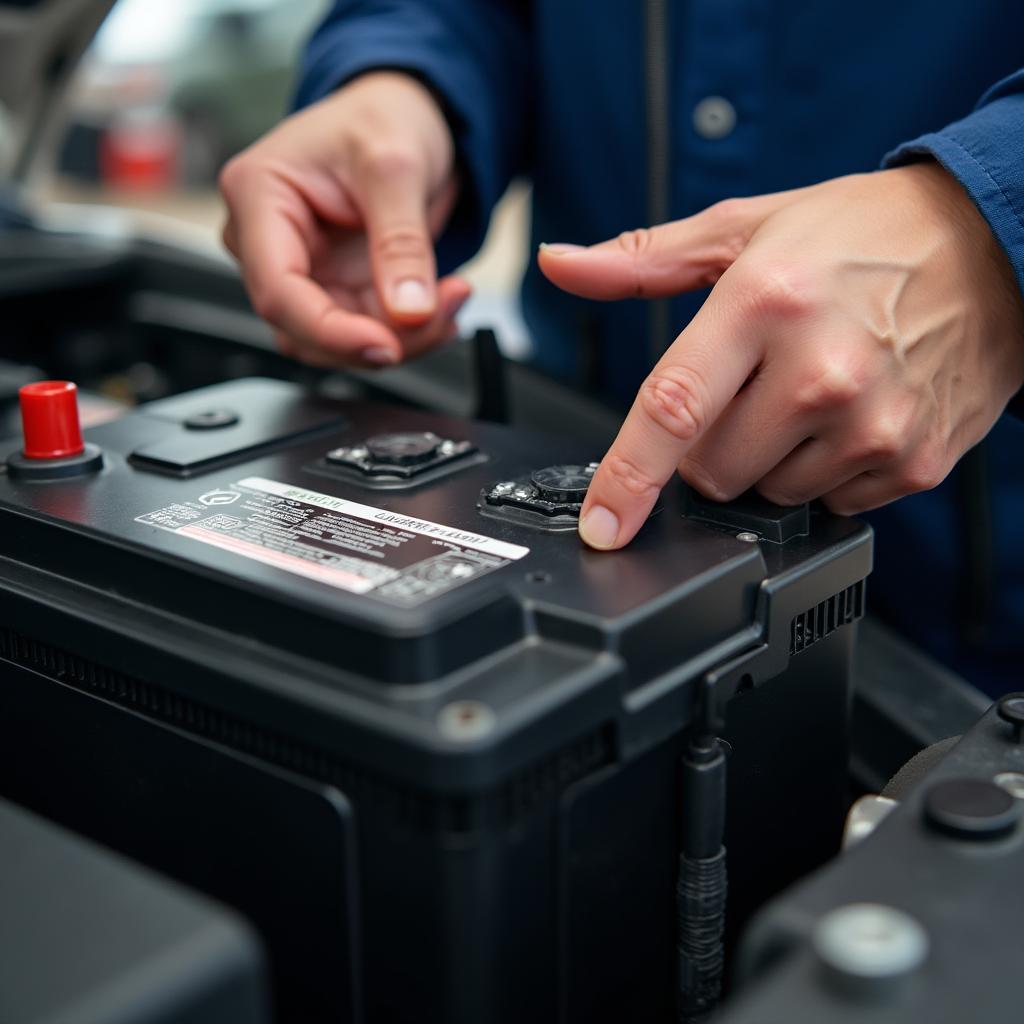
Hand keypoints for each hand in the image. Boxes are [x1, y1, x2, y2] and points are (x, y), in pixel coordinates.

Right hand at [220, 71, 470, 367]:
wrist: (401, 117)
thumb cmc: (381, 118)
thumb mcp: (397, 166)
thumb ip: (401, 243)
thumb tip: (409, 312)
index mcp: (258, 195)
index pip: (278, 291)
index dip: (330, 332)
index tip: (387, 345)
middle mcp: (267, 242)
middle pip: (305, 329)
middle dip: (379, 335)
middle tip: (443, 312)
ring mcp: (300, 271)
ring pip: (336, 343)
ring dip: (401, 339)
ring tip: (451, 297)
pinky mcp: (332, 290)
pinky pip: (364, 333)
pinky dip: (409, 332)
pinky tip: (442, 305)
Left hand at [539, 164, 1023, 549]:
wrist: (996, 245)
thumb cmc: (865, 235)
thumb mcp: (747, 228)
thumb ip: (643, 259)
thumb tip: (560, 263)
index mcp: (766, 302)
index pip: (672, 409)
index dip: (627, 478)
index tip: (602, 526)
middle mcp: (821, 370)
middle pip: (713, 471)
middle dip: (713, 444)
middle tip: (755, 387)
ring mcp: (873, 423)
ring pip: (769, 494)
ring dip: (773, 458)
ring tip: (813, 393)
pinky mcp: (913, 461)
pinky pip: (831, 504)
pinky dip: (827, 471)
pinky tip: (853, 416)